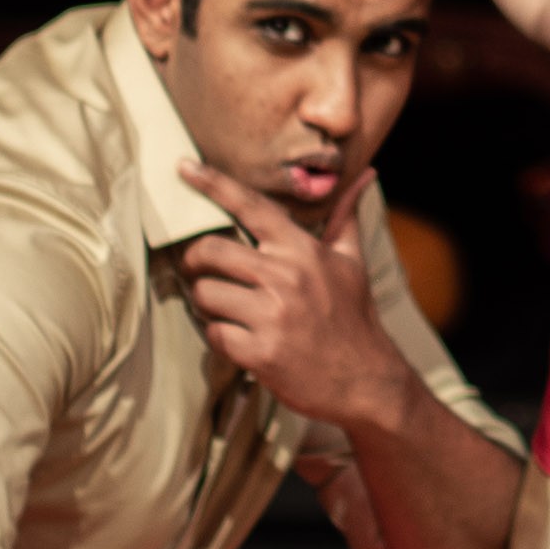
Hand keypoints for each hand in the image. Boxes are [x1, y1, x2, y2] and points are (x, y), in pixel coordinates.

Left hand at [177, 158, 408, 429]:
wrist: (366, 380)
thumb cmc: (354, 317)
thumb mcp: (353, 262)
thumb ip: (346, 217)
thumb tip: (365, 176)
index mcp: (303, 251)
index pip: (251, 207)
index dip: (213, 184)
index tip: (183, 168)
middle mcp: (286, 277)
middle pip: (210, 250)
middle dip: (195, 260)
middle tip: (199, 270)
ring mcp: (272, 315)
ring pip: (205, 293)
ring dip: (206, 303)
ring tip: (225, 310)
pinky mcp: (260, 352)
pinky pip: (214, 334)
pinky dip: (220, 338)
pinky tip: (239, 340)